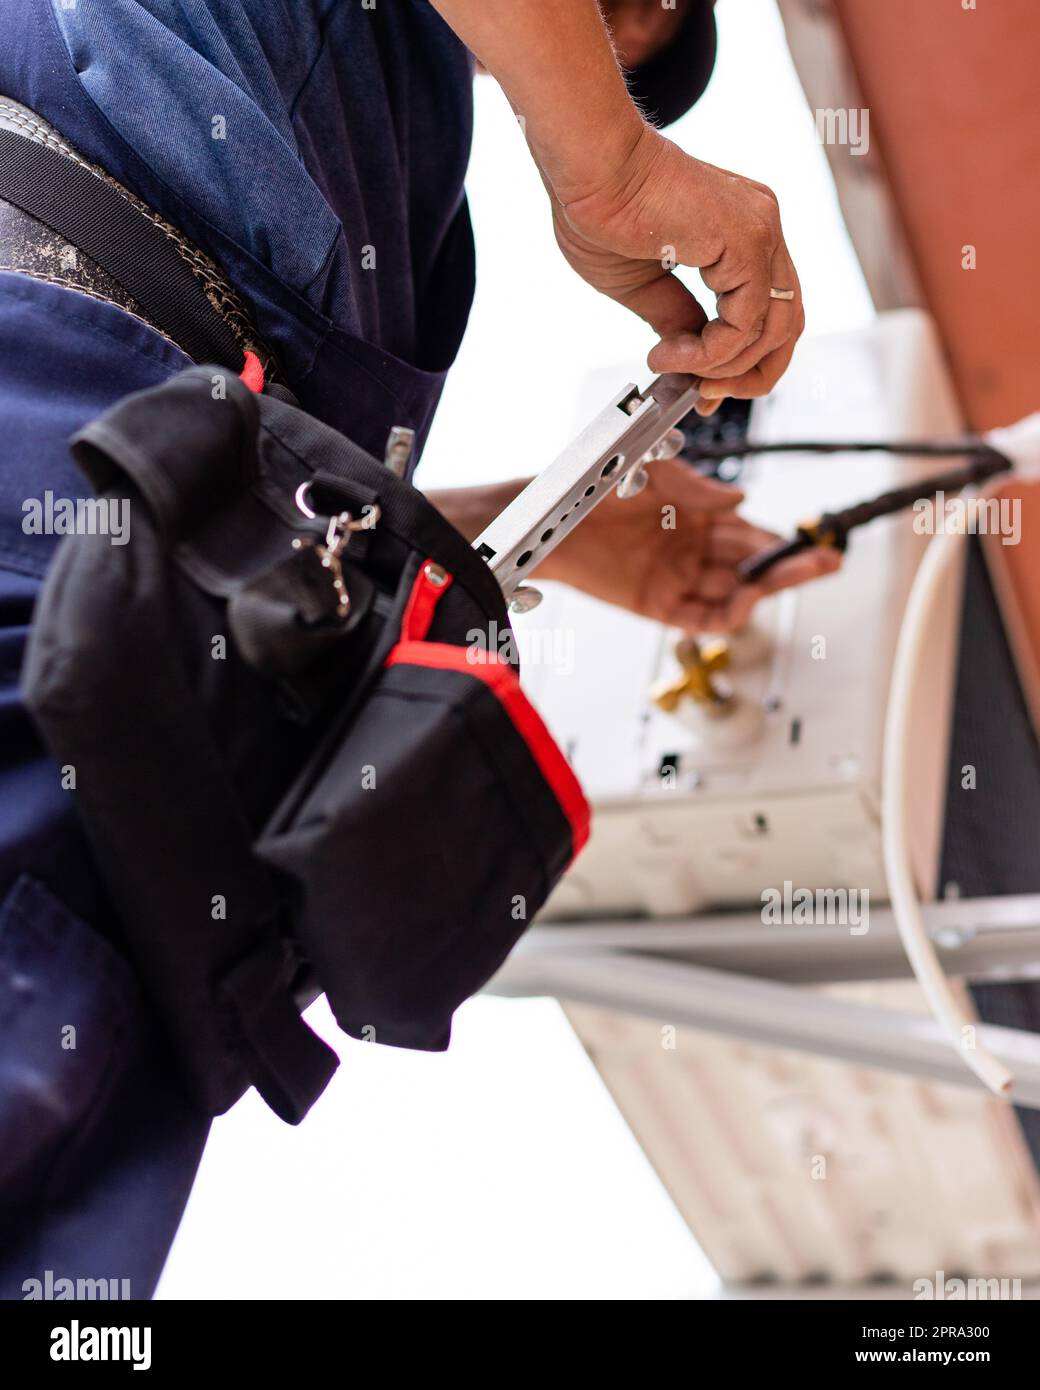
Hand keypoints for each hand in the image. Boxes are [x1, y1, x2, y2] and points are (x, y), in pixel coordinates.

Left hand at [535, 457, 838, 631]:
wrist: (554, 516)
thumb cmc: (599, 486)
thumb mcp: (660, 474)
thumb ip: (702, 491)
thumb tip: (741, 501)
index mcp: (697, 517)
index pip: (750, 533)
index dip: (782, 541)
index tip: (814, 543)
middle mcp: (692, 549)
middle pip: (751, 565)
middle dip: (789, 566)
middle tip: (826, 563)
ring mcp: (678, 578)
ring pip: (734, 592)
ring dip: (766, 587)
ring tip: (795, 577)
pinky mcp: (658, 605)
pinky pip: (702, 618)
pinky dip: (728, 614)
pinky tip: (748, 599)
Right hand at [554, 126, 803, 416]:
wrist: (589, 170)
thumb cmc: (601, 209)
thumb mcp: (644, 285)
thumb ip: (677, 318)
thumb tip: (690, 358)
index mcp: (742, 232)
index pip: (768, 310)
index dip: (741, 360)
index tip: (702, 386)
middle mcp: (762, 228)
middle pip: (787, 325)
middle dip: (748, 374)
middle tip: (704, 395)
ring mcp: (762, 231)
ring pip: (773, 331)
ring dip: (722, 368)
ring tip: (672, 366)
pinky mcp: (749, 242)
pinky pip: (746, 324)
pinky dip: (711, 354)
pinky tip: (672, 354)